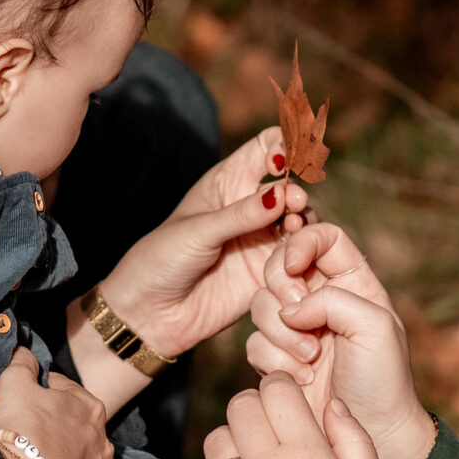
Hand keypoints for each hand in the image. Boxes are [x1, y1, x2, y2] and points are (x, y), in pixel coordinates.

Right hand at [0, 348, 133, 458]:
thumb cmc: (19, 435)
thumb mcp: (14, 388)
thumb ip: (22, 366)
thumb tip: (26, 350)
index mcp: (87, 406)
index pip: (67, 391)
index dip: (48, 393)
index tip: (35, 398)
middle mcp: (103, 435)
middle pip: (85, 425)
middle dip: (68, 426)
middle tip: (43, 436)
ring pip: (100, 456)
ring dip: (84, 457)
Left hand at [100, 127, 307, 356]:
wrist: (151, 314)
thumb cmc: (161, 261)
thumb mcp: (198, 231)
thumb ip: (241, 213)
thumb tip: (282, 194)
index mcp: (228, 182)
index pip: (265, 147)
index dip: (283, 144)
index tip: (287, 158)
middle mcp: (252, 205)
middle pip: (291, 183)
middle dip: (296, 188)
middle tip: (292, 203)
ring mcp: (264, 236)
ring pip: (302, 217)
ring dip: (304, 218)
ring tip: (295, 227)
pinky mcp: (273, 268)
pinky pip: (302, 253)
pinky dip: (306, 249)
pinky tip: (295, 256)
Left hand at [190, 372, 386, 458]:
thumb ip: (354, 441)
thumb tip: (333, 403)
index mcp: (307, 456)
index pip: (277, 389)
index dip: (284, 387)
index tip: (292, 399)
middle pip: (241, 404)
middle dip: (257, 406)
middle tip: (273, 424)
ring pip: (216, 438)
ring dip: (235, 441)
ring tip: (256, 458)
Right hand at [246, 223, 435, 458]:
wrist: (373, 434)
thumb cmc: (383, 379)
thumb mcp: (375, 326)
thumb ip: (333, 299)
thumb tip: (290, 306)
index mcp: (353, 281)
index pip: (322, 237)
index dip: (301, 243)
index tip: (295, 268)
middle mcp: (323, 298)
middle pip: (280, 265)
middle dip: (281, 290)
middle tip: (301, 322)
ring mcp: (298, 327)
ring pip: (261, 304)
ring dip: (280, 333)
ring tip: (311, 360)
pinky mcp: (278, 357)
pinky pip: (254, 342)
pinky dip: (273, 360)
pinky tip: (302, 379)